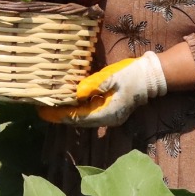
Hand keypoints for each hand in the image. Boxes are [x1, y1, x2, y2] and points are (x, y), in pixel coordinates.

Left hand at [37, 52, 167, 127]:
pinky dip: (77, 108)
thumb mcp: (112, 77)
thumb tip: (76, 93)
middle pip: (79, 120)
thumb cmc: (133, 75)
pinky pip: (90, 112)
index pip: (78, 118)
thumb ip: (93, 86)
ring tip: (50, 106)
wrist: (152, 76)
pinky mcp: (111, 109)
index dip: (60, 115)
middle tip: (41, 110)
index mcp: (108, 113)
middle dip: (61, 115)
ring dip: (68, 112)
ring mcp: (110, 116)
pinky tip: (67, 102)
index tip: (44, 112)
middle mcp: (108, 119)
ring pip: (84, 117)